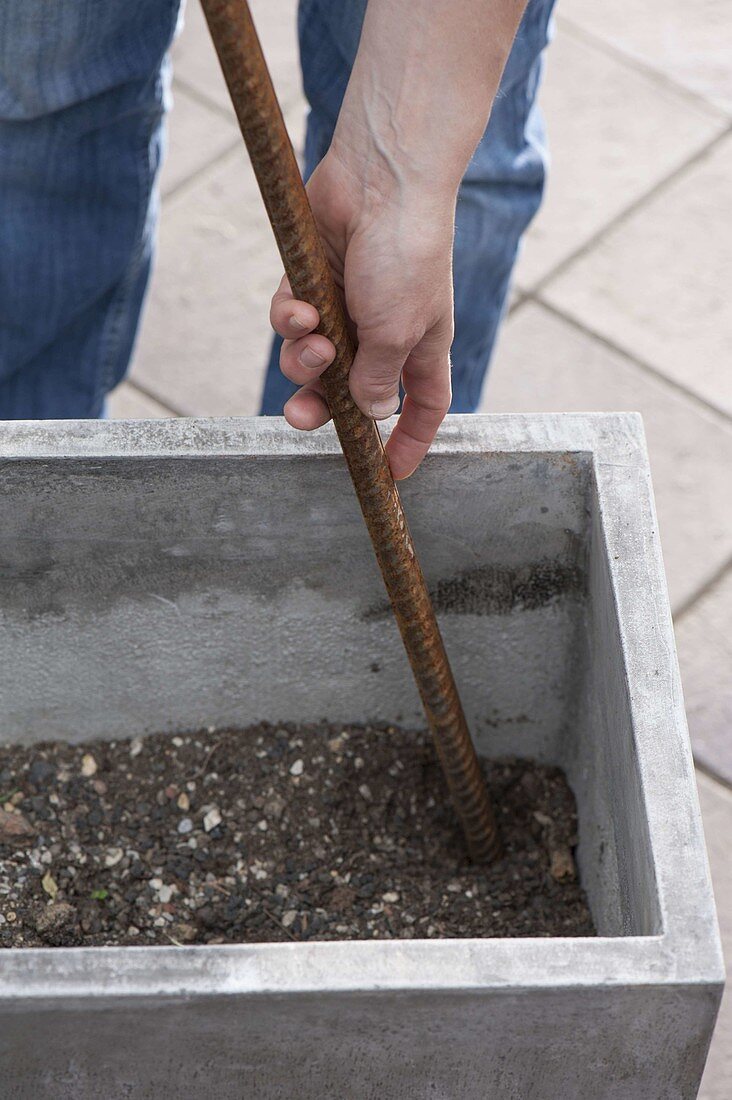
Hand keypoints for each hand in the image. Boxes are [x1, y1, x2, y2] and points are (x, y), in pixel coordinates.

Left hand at [269, 148, 454, 479]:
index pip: (423, 407)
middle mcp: (384, 331)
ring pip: (312, 357)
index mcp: (421, 349)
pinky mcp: (314, 278)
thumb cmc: (407, 254)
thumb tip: (370, 413)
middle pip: (350, 391)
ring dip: (305, 359)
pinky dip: (291, 318)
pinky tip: (299, 306)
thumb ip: (378, 380)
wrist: (382, 178)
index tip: (392, 471)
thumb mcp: (397, 332)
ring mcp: (348, 305)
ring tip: (313, 342)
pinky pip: (293, 317)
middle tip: (302, 417)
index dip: (410, 440)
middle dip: (322, 407)